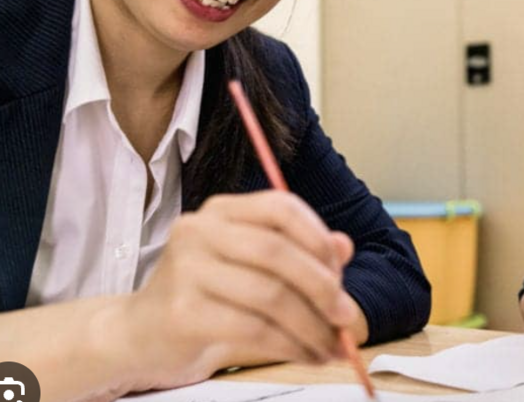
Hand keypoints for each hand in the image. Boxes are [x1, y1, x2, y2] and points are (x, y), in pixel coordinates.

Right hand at [109, 190, 359, 391]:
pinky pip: (253, 328)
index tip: (341, 270)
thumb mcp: (250, 267)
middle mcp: (200, 231)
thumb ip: (297, 252)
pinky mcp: (183, 313)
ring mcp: (186, 270)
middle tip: (346, 316)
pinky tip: (305, 354)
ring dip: (311, 325)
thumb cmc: (204, 297)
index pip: (280, 208)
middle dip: (322, 287)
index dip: (318, 237)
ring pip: (270, 295)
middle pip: (277, 252)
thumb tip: (344, 247)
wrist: (138, 335)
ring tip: (330, 345)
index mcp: (221, 211)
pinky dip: (290, 345)